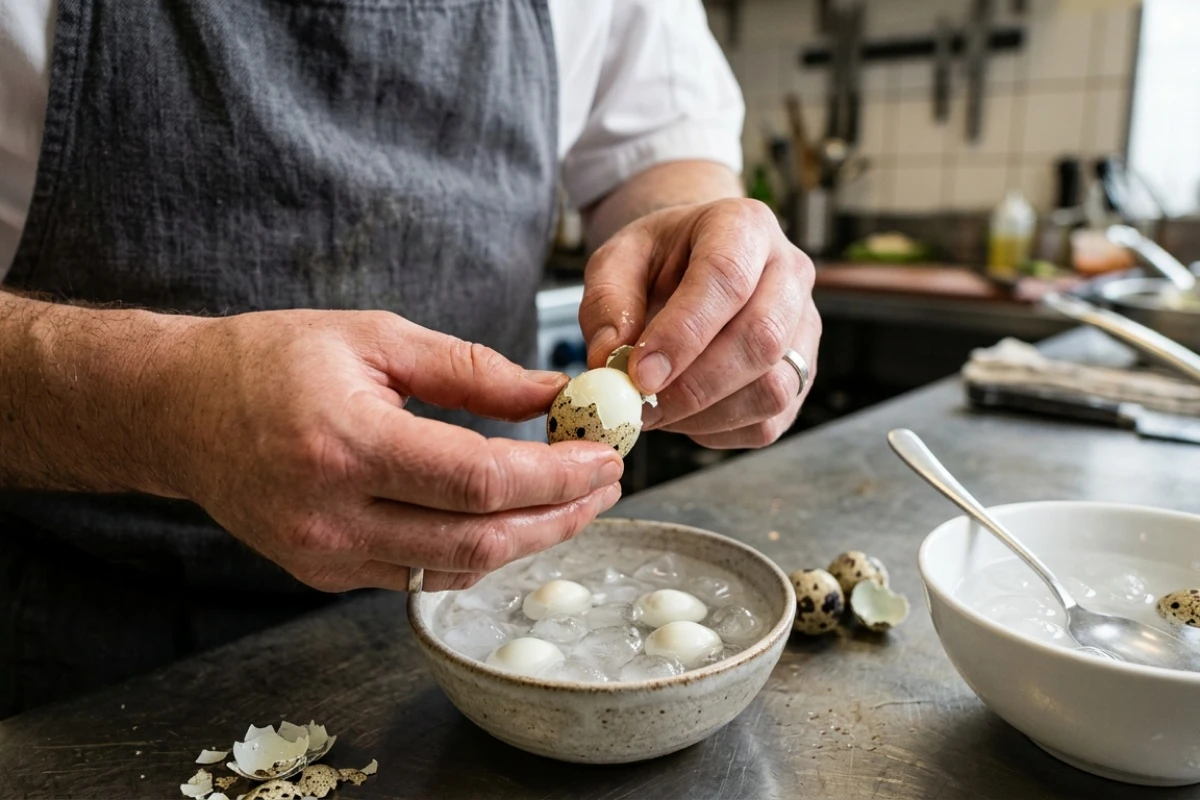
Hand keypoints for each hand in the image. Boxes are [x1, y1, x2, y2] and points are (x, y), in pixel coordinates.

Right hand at [160, 310, 622, 591]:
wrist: (179, 410)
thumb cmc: (271, 360)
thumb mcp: (376, 338)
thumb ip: (471, 370)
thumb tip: (552, 394)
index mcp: (346, 443)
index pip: (481, 481)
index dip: (556, 476)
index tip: (605, 457)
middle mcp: (333, 514)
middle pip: (481, 540)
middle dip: (560, 516)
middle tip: (605, 484)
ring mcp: (325, 555)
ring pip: (458, 568)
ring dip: (528, 539)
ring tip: (572, 501)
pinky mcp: (324, 573)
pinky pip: (422, 574)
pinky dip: (477, 550)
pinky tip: (509, 519)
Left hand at [579, 198, 819, 448]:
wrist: (691, 265)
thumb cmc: (657, 261)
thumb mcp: (616, 261)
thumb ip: (607, 305)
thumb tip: (610, 361)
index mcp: (744, 226)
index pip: (726, 278)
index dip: (683, 333)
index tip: (640, 374)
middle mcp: (789, 272)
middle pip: (761, 338)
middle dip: (694, 385)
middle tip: (641, 406)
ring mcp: (804, 327)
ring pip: (774, 388)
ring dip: (706, 413)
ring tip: (657, 410)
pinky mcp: (801, 375)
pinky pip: (769, 421)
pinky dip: (719, 431)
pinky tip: (684, 415)